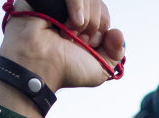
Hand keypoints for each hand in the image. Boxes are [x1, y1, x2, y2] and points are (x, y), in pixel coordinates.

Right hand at [0, 0, 124, 90]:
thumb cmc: (65, 70)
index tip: (88, 45)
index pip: (103, 12)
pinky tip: (74, 22)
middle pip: (97, 3)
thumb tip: (117, 32)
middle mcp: (70, 13)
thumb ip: (115, 52)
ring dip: (85, 20)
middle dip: (94, 25)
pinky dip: (77, 6)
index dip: (101, 28)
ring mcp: (59, 4)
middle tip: (77, 41)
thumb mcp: (100, 69)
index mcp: (81, 26)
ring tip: (68, 34)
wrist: (40, 66)